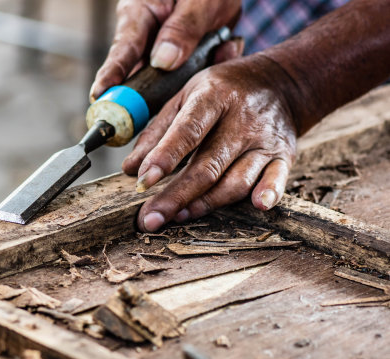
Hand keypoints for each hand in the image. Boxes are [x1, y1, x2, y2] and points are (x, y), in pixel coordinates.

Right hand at [90, 0, 240, 100]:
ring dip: (192, 76)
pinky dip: (212, 64)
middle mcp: (146, 38)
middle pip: (139, 76)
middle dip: (146, 97)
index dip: (111, 77)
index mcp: (139, 14)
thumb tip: (162, 62)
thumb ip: (183, 28)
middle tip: (139, 120)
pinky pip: (193, 77)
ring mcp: (164, 53)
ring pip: (169, 81)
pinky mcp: (182, 62)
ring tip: (216, 52)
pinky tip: (226, 47)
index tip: (100, 97)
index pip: (122, 51)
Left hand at [124, 55, 298, 231]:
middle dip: (176, 196)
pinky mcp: (284, 155)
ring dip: (207, 203)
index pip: (187, 131)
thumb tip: (130, 169)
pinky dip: (270, 192)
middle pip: (207, 166)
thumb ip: (156, 132)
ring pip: (236, 179)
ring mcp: (264, 140)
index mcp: (212, 98)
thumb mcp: (184, 97)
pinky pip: (278, 178)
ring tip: (179, 217)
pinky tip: (257, 206)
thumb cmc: (221, 93)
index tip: (142, 182)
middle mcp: (241, 120)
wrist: (279, 82)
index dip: (164, 157)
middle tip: (151, 219)